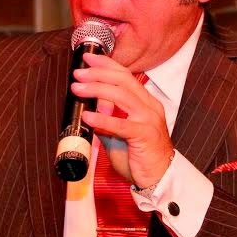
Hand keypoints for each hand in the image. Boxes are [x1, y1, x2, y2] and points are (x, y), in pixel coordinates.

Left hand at [72, 53, 173, 187]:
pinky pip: (121, 125)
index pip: (125, 76)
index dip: (106, 64)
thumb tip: (87, 108)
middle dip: (98, 73)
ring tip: (78, 89)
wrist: (159, 178)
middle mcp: (149, 106)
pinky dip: (103, 119)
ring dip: (97, 89)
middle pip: (123, 80)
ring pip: (122, 96)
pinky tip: (88, 116)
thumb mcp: (119, 133)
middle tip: (78, 73)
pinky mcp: (145, 135)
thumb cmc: (139, 156)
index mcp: (145, 102)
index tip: (88, 58)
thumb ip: (106, 120)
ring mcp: (149, 120)